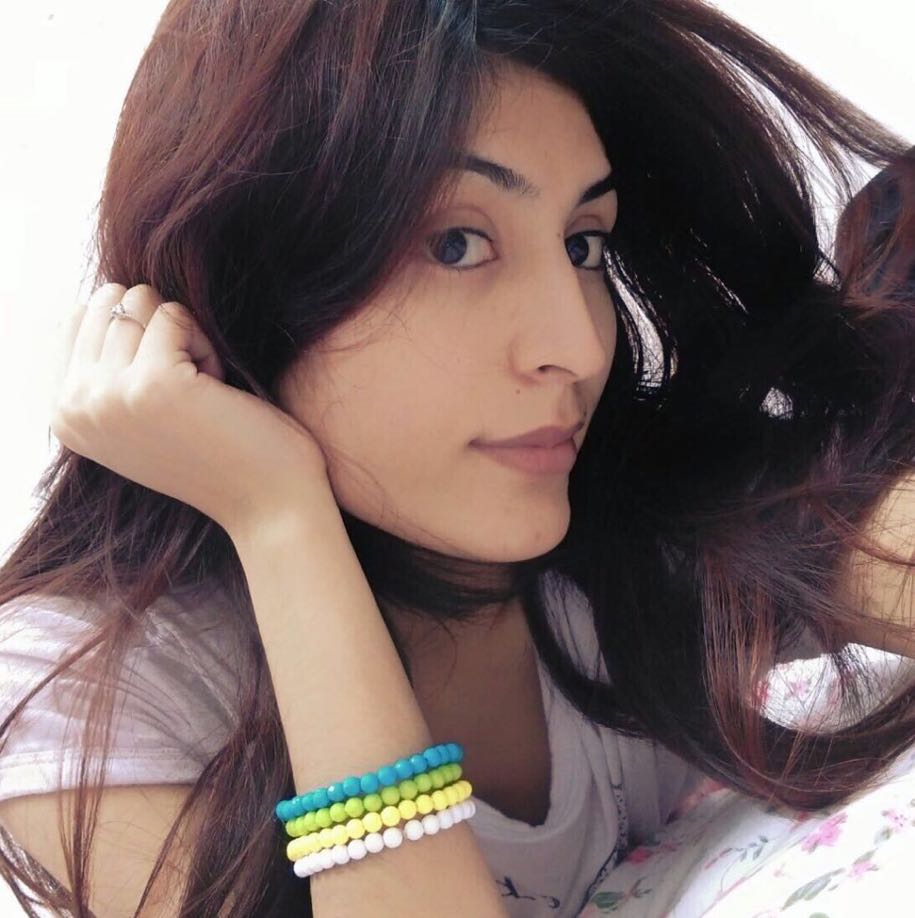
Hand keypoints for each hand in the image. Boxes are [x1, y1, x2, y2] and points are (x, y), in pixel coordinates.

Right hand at [49, 283, 332, 534]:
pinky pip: (175, 315)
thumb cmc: (219, 452)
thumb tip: (101, 296)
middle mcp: (73, 407)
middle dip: (163, 335)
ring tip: (203, 394)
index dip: (140, 338)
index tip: (168, 392)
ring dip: (186, 340)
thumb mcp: (143, 411)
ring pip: (143, 304)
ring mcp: (108, 396)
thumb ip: (109, 366)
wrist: (268, 503)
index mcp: (64, 415)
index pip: (80, 318)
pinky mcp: (152, 383)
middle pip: (113, 306)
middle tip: (191, 392)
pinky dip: (207, 346)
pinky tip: (217, 392)